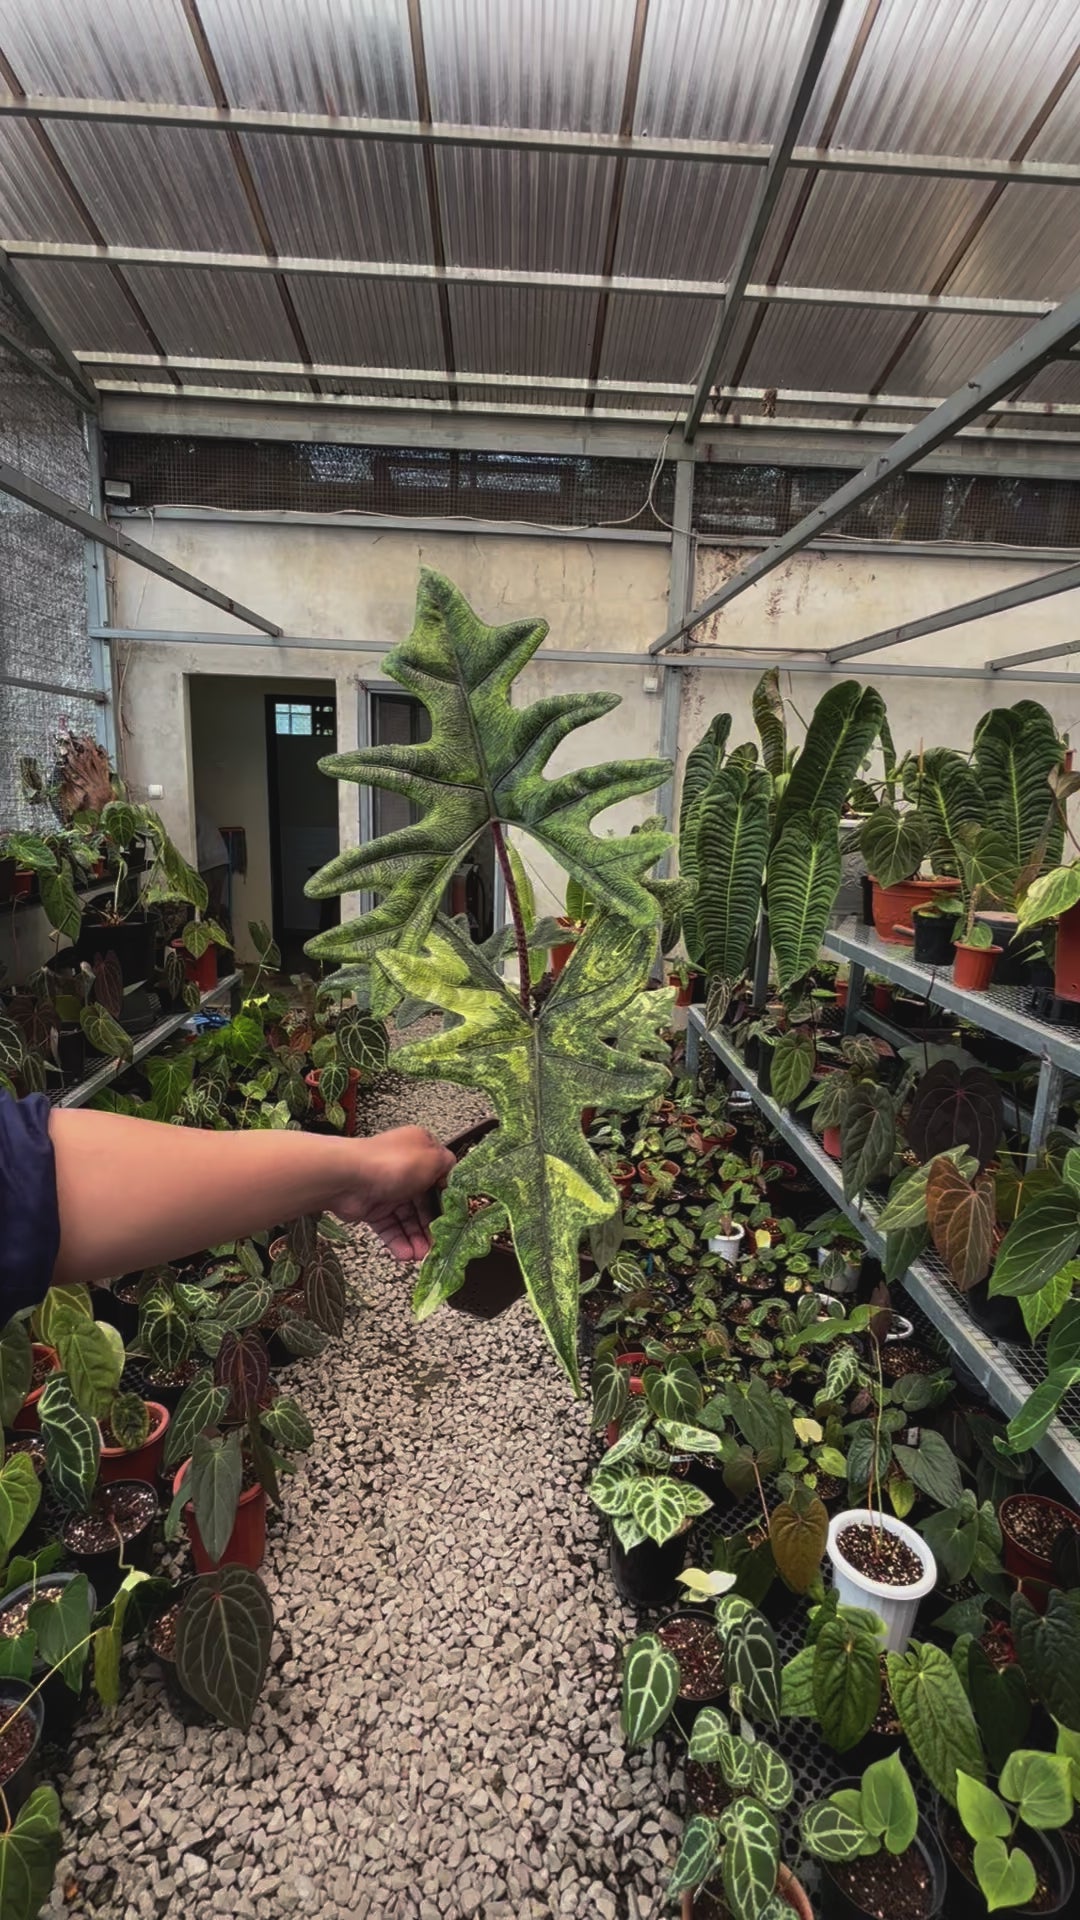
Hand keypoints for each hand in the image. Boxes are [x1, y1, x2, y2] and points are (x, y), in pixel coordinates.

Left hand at [328, 1125, 455, 1260]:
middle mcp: (405, 1169)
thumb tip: (453, 1176)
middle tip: (439, 1246)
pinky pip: (389, 1227)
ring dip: (416, 1238)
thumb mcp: (433, 1158)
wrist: (348, 1178)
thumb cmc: (394, 1164)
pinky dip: (398, 1241)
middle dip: (433, 1226)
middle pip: (425, 1203)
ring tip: (421, 1256)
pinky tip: (405, 1254)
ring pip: (408, 1219)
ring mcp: (388, 1189)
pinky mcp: (373, 1208)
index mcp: (421, 1151)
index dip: (449, 1200)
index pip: (441, 1178)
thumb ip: (449, 1166)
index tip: (457, 1219)